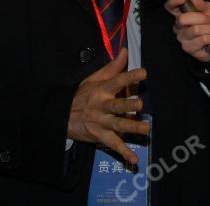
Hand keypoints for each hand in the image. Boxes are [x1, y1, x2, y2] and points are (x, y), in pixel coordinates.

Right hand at [67, 48, 149, 163]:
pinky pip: (114, 145)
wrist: (62, 116)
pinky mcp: (100, 136)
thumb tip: (125, 51)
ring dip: (132, 127)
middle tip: (141, 104)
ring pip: (118, 125)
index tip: (143, 72)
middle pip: (116, 105)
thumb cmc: (82, 95)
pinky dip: (124, 153)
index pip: (117, 81)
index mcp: (101, 90)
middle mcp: (102, 106)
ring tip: (147, 128)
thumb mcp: (94, 79)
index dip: (129, 76)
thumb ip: (112, 67)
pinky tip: (134, 159)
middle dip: (128, 105)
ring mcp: (101, 122)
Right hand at [164, 0, 209, 62]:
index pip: (170, 7)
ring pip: (195, 29)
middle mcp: (179, 27)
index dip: (173, 2)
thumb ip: (199, 2)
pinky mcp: (188, 49)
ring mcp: (182, 38)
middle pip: (182, 19)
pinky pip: (202, 40)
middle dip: (201, 18)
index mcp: (182, 15)